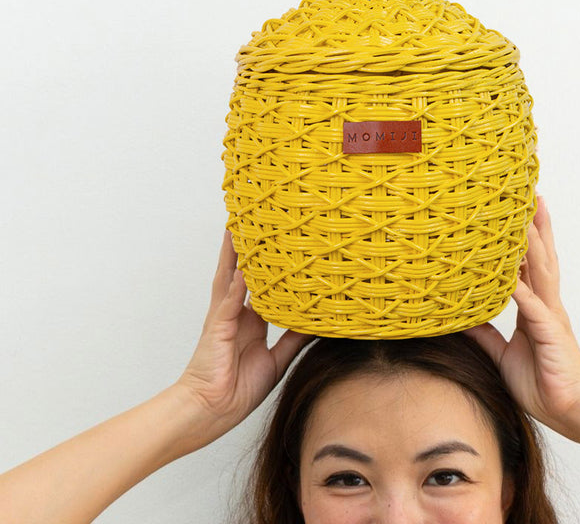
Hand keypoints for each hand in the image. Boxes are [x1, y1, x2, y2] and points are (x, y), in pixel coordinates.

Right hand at [176, 232, 312, 446]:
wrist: (209, 413)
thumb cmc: (235, 390)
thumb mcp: (276, 361)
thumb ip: (294, 339)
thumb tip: (317, 322)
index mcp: (250, 320)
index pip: (263, 284)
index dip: (272, 264)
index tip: (284, 243)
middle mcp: (236, 312)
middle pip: (243, 271)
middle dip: (248, 247)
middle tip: (255, 219)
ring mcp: (224, 317)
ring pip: (231, 277)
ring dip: (236, 253)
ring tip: (241, 226)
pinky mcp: (218, 328)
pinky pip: (228, 303)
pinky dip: (236, 286)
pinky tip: (243, 270)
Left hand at [466, 197, 579, 440]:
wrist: (570, 412)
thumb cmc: (541, 384)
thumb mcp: (502, 354)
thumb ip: (485, 333)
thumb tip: (462, 317)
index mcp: (536, 308)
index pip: (529, 265)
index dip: (524, 239)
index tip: (518, 212)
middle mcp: (545, 305)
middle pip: (540, 256)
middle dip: (535, 225)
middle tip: (530, 194)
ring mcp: (550, 316)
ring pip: (541, 270)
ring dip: (533, 241)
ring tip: (528, 212)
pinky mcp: (550, 333)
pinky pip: (532, 307)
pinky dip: (521, 289)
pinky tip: (510, 272)